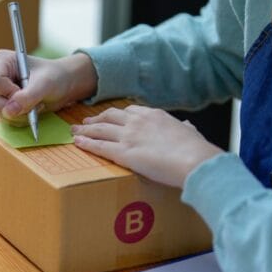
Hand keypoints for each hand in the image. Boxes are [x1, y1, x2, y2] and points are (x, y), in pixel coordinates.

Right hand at [0, 51, 97, 123]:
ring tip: (37, 104)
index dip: (8, 93)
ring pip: (1, 112)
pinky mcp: (4, 103)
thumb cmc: (55, 77)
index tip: (25, 91)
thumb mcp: (44, 84)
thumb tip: (9, 111)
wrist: (63, 85)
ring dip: (22, 114)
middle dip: (17, 106)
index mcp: (2, 61)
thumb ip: (27, 97)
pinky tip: (32, 109)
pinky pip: (7, 118)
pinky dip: (22, 118)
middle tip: (35, 101)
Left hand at [71, 105, 222, 187]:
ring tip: (74, 131)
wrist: (194, 160)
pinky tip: (77, 142)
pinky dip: (86, 143)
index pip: (129, 111)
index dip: (116, 114)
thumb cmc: (196, 150)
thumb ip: (185, 128)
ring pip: (100, 129)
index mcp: (154, 115)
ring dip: (85, 129)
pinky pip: (99, 146)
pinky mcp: (124, 153)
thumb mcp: (191, 133)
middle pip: (110, 116)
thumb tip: (188, 126)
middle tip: (85, 121)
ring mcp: (129, 136)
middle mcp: (138, 121)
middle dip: (95, 119)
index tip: (109, 116)